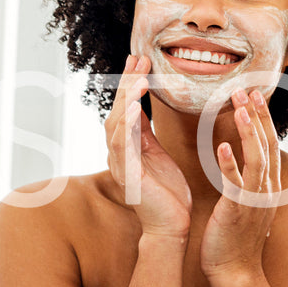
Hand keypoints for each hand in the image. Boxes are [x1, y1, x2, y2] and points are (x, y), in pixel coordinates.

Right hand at [105, 54, 190, 237]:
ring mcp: (121, 164)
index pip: (126, 108)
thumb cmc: (167, 194)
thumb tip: (142, 106)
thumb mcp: (156, 155)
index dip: (130, 83)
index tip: (139, 60)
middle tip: (138, 59)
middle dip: (127, 84)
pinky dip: (128, 124)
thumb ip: (146, 133)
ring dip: (126, 99)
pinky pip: (122, 145)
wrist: (170, 226)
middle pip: (118, 111)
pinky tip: (136, 107)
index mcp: (127, 146)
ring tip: (138, 78)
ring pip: (117, 124)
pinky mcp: (128, 176)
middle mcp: (119, 153)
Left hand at [200, 86, 280, 279]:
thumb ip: (247, 180)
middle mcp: (266, 190)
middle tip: (248, 90)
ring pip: (257, 160)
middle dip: (259, 117)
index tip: (255, 96)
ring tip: (239, 108)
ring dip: (248, 132)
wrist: (235, 272)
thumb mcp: (246, 204)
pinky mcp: (238, 213)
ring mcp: (254, 201)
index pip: (269, 145)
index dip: (263, 120)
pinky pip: (236, 186)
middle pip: (267, 145)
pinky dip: (230, 166)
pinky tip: (220, 148)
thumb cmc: (234, 238)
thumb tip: (242, 160)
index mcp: (267, 186)